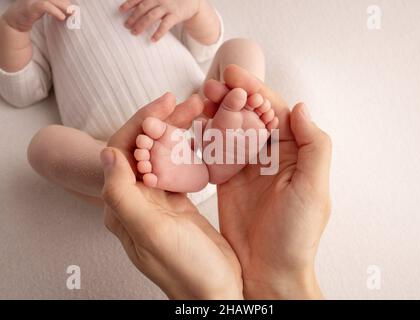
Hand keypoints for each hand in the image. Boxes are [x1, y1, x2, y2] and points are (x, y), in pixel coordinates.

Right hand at [2, 0, 70, 31]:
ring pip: (51, 0)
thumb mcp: (45, 8)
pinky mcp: (30, 6)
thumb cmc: (31, 13)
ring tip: (70, 12)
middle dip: (65, 3)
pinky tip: (61, 17)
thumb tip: (70, 9)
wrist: (15, 21)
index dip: (64, 0)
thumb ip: (55, 7)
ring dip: (62, 6)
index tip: (73, 7)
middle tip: (74, 10)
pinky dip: (55, 11)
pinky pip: (44, 6)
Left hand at [103, 93, 242, 299]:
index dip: (142, 123)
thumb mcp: (152, 233)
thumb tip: (106, 154)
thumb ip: (123, 195)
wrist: (216, 291)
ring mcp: (157, 201)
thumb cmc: (187, 269)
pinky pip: (178, 167)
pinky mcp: (177, 203)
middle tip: (189, 102)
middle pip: (144, 148)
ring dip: (177, 131)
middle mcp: (136, 200)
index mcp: (123, 205)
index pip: (124, 151)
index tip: (166, 102)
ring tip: (198, 111)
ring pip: (162, 154)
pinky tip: (201, 136)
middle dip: (164, 122)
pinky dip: (188, 148)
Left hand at [120, 0, 201, 40]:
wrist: (192, 0)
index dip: (128, 4)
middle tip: (126, 26)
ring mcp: (167, 7)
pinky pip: (165, 25)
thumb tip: (134, 7)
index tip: (120, 11)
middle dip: (133, 17)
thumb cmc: (173, 0)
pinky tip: (152, 40)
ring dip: (141, 25)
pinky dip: (158, 33)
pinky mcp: (175, 15)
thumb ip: (149, 1)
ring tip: (134, 33)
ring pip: (151, 16)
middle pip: (143, 8)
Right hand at [204, 65, 331, 298]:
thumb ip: (313, 146)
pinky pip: (216, 151)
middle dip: (231, 96)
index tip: (235, 75)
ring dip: (217, 112)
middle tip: (211, 85)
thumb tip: (300, 108)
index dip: (256, 90)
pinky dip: (206, 136)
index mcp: (294, 153)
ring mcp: (247, 167)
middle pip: (250, 116)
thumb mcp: (314, 189)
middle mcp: (270, 156)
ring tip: (200, 99)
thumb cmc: (296, 235)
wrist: (269, 271)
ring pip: (231, 129)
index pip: (274, 111)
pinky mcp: (228, 180)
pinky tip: (195, 125)